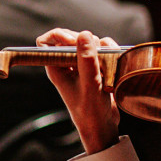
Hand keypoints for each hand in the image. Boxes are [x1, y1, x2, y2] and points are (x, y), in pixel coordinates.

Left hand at [36, 28, 120, 153]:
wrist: (103, 126)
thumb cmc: (90, 110)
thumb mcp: (89, 84)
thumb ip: (86, 59)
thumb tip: (84, 34)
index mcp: (56, 68)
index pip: (46, 41)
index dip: (60, 36)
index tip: (75, 42)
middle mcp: (67, 64)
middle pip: (73, 37)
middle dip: (87, 41)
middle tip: (96, 55)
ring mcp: (82, 66)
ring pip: (91, 42)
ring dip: (103, 49)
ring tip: (107, 65)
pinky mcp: (97, 68)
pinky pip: (103, 51)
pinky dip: (111, 54)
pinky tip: (114, 68)